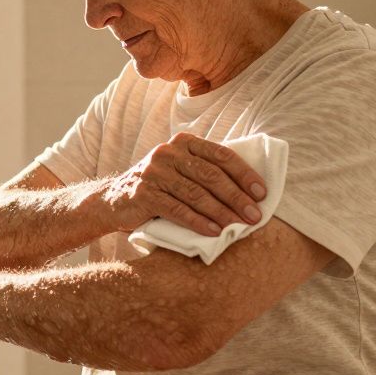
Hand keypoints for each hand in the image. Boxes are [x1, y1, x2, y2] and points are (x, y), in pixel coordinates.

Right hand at [103, 132, 265, 236]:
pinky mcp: (143, 194)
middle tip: (255, 215)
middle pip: (210, 175)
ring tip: (238, 227)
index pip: (221, 155)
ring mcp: (153, 172)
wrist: (112, 201)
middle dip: (236, 197)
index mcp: (183, 142)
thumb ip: (206, 171)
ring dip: (221, 212)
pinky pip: (176, 209)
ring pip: (195, 193)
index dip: (244, 174)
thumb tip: (251, 190)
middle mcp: (167, 152)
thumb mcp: (180, 171)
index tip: (262, 193)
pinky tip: (213, 232)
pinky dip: (197, 221)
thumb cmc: (158, 188)